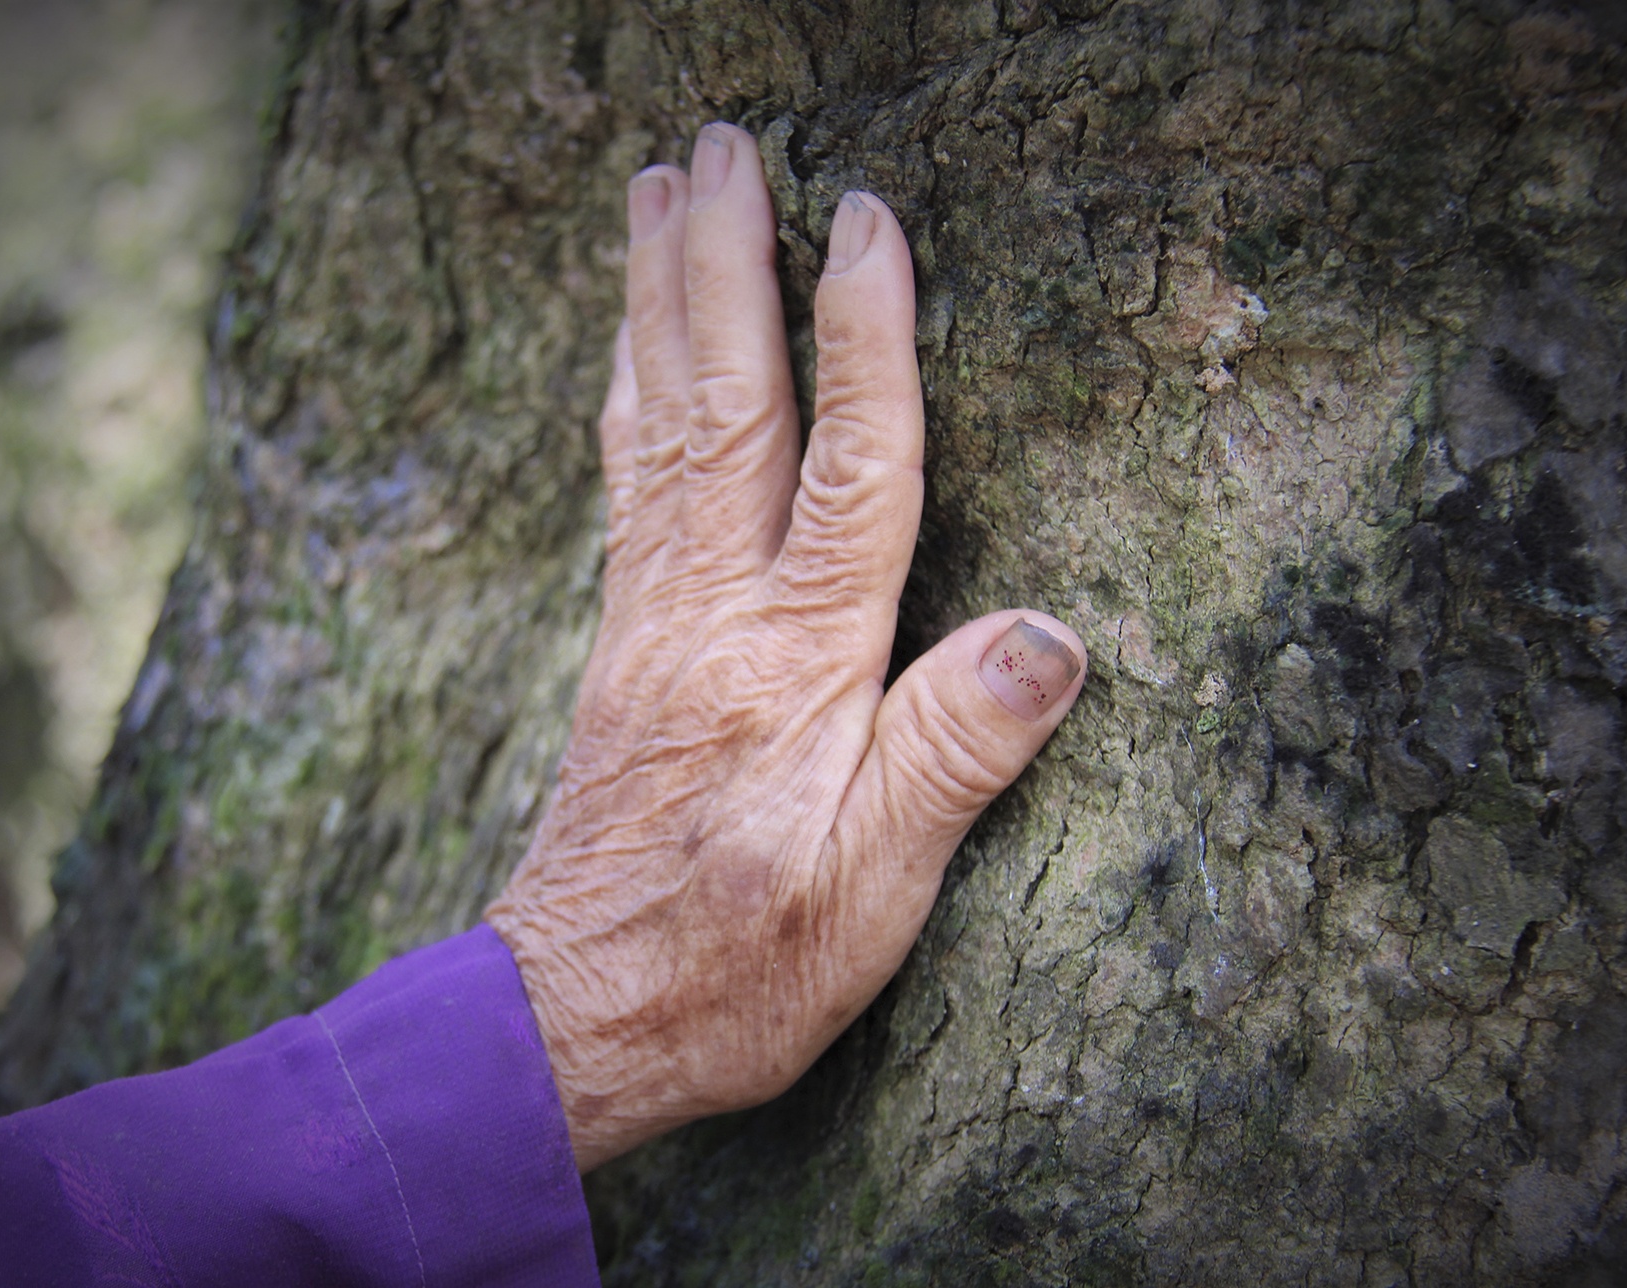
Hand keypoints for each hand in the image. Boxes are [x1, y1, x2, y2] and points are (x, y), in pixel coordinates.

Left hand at [484, 123, 1086, 1171]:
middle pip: (720, 406)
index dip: (866, 339)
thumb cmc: (737, 967)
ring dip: (655, 300)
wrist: (573, 1017)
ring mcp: (650, 618)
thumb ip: (954, 755)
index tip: (868, 220)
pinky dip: (624, 390)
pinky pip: (621, 480)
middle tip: (717, 145)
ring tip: (653, 193)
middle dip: (720, 266)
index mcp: (792, 660)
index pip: (850, 468)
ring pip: (655, 423)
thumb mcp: (876, 895)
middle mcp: (708, 612)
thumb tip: (1053, 634)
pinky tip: (624, 346)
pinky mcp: (619, 643)